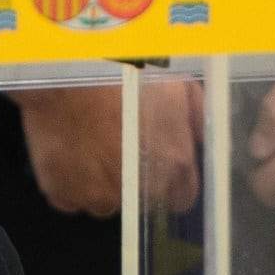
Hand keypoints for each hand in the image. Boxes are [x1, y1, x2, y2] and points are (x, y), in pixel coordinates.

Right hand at [11, 80, 203, 217]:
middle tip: (119, 144)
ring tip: (92, 145)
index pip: (181, 198)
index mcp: (172, 164)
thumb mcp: (175, 85)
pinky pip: (70, 198)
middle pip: (142, 200)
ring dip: (102, 183)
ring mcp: (98, 197)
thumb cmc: (122, 74)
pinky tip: (70, 151)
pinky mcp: (63, 196)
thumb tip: (212, 142)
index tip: (157, 165)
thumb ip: (198, 119)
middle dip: (135, 178)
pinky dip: (71, 182)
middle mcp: (139, 190)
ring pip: (105, 202)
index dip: (171, 180)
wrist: (66, 72)